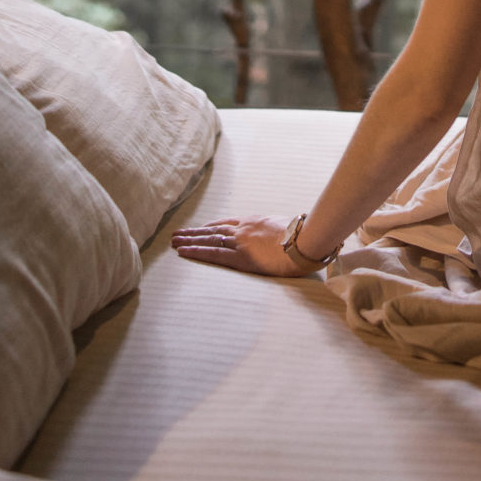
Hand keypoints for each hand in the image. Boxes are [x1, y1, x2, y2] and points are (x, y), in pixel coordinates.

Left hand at [170, 215, 308, 276]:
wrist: (307, 240)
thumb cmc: (305, 235)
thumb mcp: (289, 228)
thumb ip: (278, 231)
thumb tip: (282, 236)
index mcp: (256, 222)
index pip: (228, 224)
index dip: (212, 227)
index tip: (200, 229)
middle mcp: (244, 229)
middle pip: (214, 230)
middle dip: (195, 232)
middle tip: (177, 234)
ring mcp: (241, 242)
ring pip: (209, 240)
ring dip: (189, 240)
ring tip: (173, 242)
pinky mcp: (241, 257)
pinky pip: (213, 254)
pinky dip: (196, 252)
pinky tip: (183, 251)